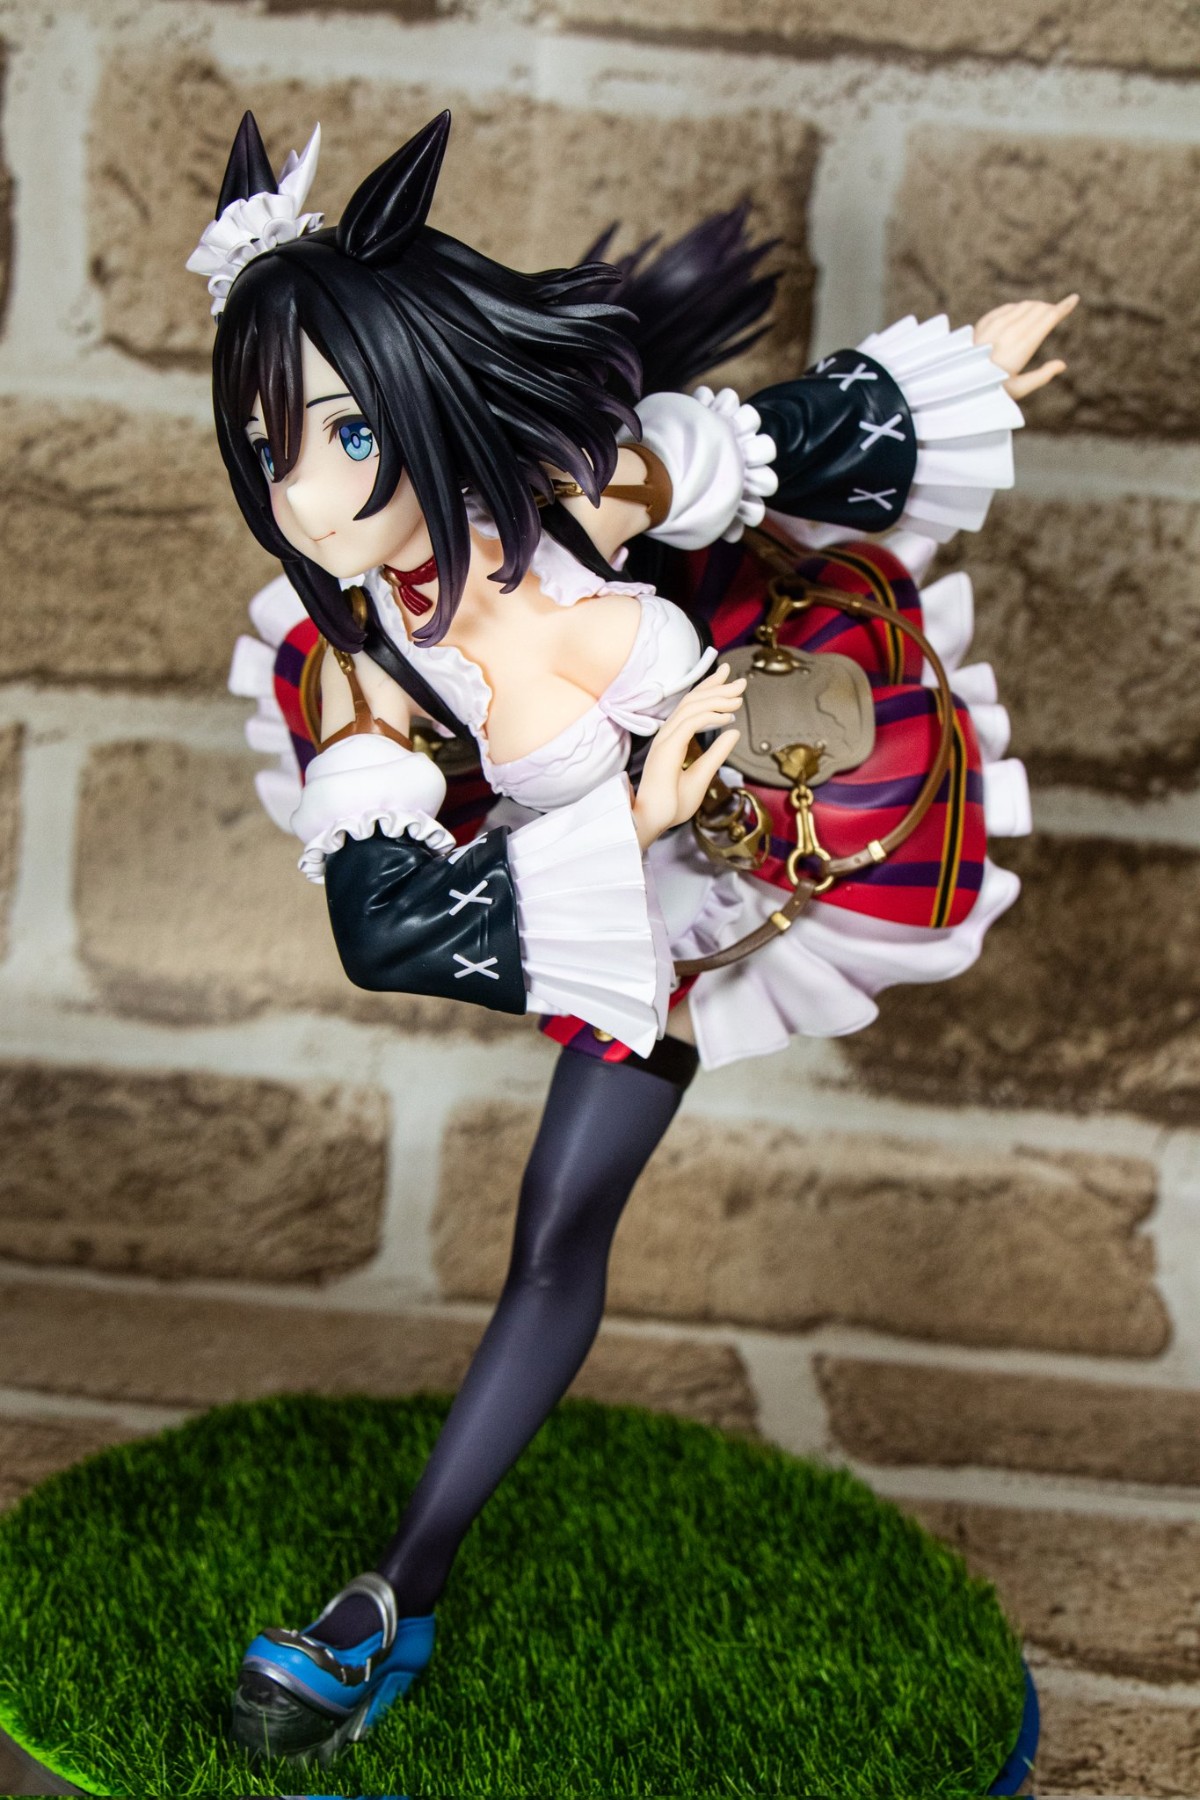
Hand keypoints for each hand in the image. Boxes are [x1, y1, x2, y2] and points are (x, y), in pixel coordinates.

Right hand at [632, 663, 744, 851]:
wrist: (653, 821)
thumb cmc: (671, 804)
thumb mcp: (703, 775)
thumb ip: (717, 753)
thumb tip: (733, 733)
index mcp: (673, 740)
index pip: (692, 706)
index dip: (709, 688)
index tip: (729, 678)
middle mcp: (667, 735)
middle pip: (692, 701)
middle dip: (718, 688)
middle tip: (741, 682)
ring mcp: (664, 740)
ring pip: (692, 708)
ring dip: (717, 699)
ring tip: (739, 699)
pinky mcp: (666, 749)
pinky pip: (690, 724)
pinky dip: (710, 716)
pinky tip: (727, 717)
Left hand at [973, 294, 1078, 399]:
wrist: (957, 382)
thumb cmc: (988, 389)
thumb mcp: (1017, 390)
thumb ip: (1041, 377)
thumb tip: (1062, 365)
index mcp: (1022, 345)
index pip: (1048, 318)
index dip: (1063, 307)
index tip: (1074, 298)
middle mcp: (1010, 330)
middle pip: (1038, 309)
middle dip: (1050, 308)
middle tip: (1057, 312)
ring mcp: (995, 324)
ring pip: (1023, 306)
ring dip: (1035, 307)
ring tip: (1042, 315)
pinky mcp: (984, 322)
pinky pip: (1007, 308)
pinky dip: (1018, 309)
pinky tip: (1020, 314)